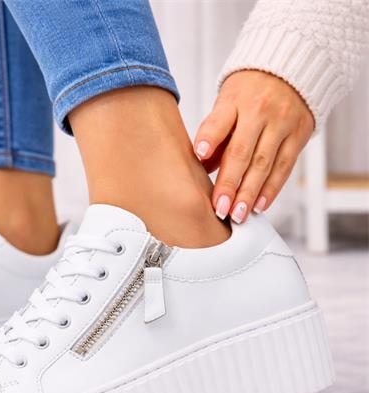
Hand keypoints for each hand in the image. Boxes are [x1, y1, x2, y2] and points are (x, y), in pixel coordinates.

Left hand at [193, 70, 313, 223]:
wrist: (289, 71)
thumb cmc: (247, 94)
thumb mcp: (226, 106)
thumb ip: (215, 136)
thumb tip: (203, 169)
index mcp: (234, 101)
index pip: (219, 121)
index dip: (209, 138)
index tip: (199, 155)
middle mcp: (260, 111)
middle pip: (242, 151)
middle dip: (229, 183)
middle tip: (219, 208)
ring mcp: (282, 123)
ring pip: (264, 164)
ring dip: (249, 193)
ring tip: (237, 215)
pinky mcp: (299, 135)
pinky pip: (284, 167)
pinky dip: (271, 189)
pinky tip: (259, 206)